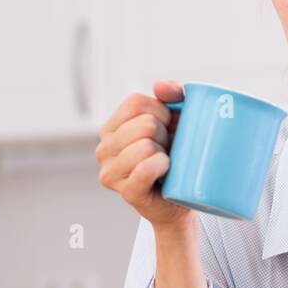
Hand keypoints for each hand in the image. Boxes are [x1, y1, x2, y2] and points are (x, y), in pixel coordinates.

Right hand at [96, 81, 194, 230]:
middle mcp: (104, 148)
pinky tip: (166, 171)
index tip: (169, 127)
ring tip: (167, 163)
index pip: (135, 102)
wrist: (183, 199)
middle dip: (166, 134)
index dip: (161, 111)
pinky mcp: (126, 192)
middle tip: (169, 150)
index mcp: (111, 127)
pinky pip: (145, 169)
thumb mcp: (179, 118)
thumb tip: (160, 87)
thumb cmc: (178, 156)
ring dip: (166, 153)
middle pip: (145, 124)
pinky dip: (161, 167)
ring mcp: (111, 172)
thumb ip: (174, 93)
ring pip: (146, 146)